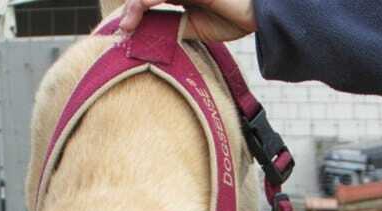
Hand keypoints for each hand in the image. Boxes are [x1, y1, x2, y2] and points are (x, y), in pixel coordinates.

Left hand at [119, 0, 255, 41]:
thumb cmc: (235, 17)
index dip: (135, 10)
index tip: (124, 31)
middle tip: (122, 31)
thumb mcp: (198, 27)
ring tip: (126, 28)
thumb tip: (152, 37)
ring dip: (133, 7)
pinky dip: (143, 2)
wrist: (259, 12)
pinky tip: (135, 16)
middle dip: (130, 8)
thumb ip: (176, 27)